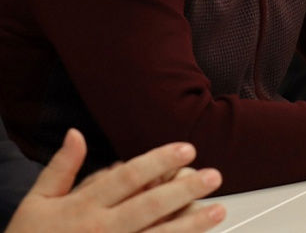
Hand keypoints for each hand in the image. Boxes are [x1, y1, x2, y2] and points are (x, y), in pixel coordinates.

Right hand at [6, 128, 223, 232]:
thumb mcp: (36, 202)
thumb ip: (61, 168)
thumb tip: (77, 134)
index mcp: (81, 208)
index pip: (126, 179)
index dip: (158, 161)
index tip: (187, 148)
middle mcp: (99, 231)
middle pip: (148, 207)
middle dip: (184, 190)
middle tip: (213, 175)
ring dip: (190, 225)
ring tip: (218, 210)